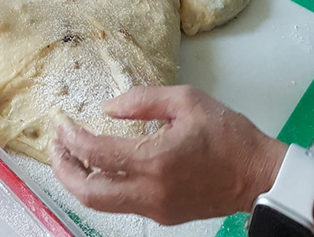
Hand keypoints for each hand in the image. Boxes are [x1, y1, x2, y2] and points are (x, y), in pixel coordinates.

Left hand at [50, 86, 285, 223]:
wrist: (259, 176)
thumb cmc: (226, 133)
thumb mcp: (185, 100)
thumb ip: (142, 100)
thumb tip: (108, 107)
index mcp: (155, 160)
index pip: (97, 154)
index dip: (71, 138)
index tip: (59, 122)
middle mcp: (151, 191)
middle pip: (89, 192)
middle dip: (63, 168)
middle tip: (54, 143)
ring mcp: (156, 208)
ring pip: (102, 203)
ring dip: (78, 179)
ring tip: (69, 152)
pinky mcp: (163, 215)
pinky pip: (121, 204)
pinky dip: (101, 185)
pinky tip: (98, 164)